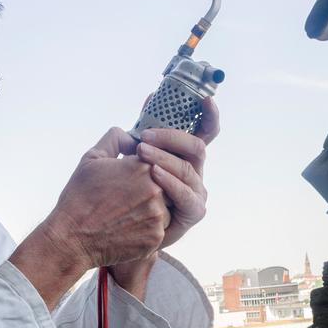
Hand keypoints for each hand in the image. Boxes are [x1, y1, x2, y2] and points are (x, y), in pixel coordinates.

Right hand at [46, 128, 170, 267]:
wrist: (72, 238)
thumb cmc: (79, 197)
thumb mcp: (92, 158)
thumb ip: (116, 139)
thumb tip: (134, 139)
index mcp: (142, 166)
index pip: (157, 163)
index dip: (142, 173)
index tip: (128, 182)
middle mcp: (155, 189)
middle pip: (165, 186)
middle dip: (149, 192)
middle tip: (125, 201)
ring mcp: (157, 215)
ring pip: (166, 209)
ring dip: (151, 212)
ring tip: (126, 216)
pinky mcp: (156, 237)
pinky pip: (160, 230)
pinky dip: (146, 231)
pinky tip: (127, 230)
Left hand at [134, 97, 217, 247]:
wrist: (118, 229)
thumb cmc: (122, 191)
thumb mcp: (129, 155)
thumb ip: (143, 129)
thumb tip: (152, 98)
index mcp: (184, 155)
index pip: (205, 131)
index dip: (209, 115)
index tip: (206, 100)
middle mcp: (194, 171)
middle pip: (196, 146)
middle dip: (171, 137)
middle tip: (144, 137)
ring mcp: (196, 191)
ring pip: (188, 168)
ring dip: (164, 157)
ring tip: (142, 154)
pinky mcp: (194, 211)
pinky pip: (186, 194)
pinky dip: (170, 182)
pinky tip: (154, 174)